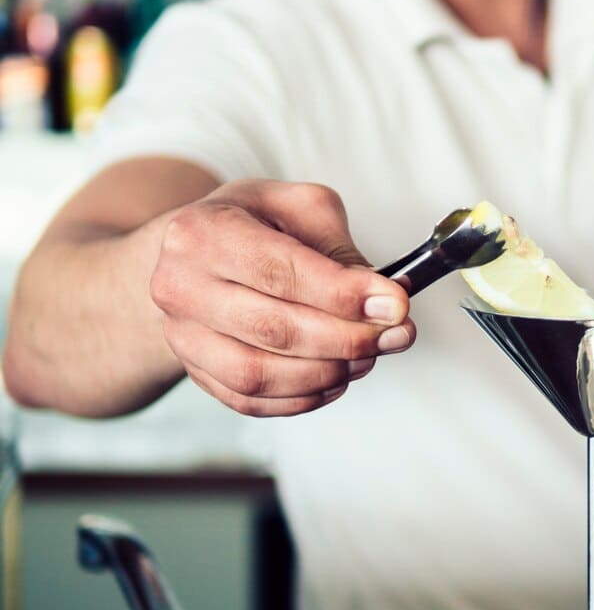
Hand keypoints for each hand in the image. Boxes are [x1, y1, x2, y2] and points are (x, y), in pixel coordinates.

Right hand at [150, 180, 413, 415]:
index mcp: (203, 232)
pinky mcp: (195, 371)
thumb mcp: (299, 208)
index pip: (280, 271)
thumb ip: (339, 250)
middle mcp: (180, 286)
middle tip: (397, 334)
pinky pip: (251, 401)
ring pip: (260, 374)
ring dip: (328, 373)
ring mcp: (181, 335)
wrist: (196, 252)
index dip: (345, 295)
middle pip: (273, 329)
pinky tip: (336, 378)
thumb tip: (383, 299)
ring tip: (368, 355)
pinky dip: (303, 397)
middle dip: (348, 338)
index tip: (397, 305)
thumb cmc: (253, 224)